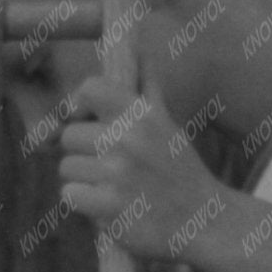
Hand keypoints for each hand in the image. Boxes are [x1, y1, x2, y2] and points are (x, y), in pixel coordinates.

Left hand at [56, 79, 226, 261]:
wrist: (204, 222)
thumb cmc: (180, 172)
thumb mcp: (169, 125)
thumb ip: (148, 89)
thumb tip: (141, 49)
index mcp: (142, 114)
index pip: (89, 89)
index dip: (80, 105)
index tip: (87, 120)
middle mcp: (127, 138)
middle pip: (69, 136)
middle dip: (84, 153)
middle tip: (111, 168)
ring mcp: (117, 173)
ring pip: (67, 168)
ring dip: (84, 181)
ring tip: (114, 188)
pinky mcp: (108, 206)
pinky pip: (69, 195)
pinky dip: (84, 204)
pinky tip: (109, 207)